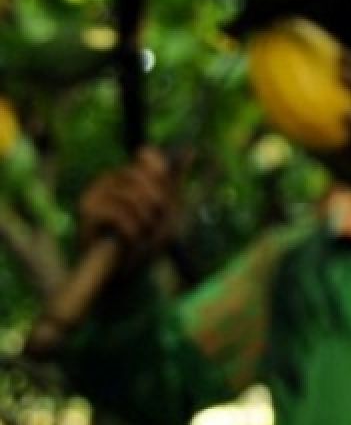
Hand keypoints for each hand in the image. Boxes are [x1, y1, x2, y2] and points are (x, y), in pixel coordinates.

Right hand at [78, 146, 185, 272]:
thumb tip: (191, 149)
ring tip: (142, 236)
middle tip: (155, 225)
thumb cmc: (145, 243)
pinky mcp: (86, 210)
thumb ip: (175, 182)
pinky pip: (120, 212)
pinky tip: (131, 241)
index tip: (166, 198)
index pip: (148, 156)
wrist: (121, 275)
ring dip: (147, 221)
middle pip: (144, 176)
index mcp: (129, 176)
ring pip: (133, 195)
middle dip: (159, 205)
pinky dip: (133, 231)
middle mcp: (110, 179)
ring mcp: (95, 192)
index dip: (163, 175)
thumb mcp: (168, 212)